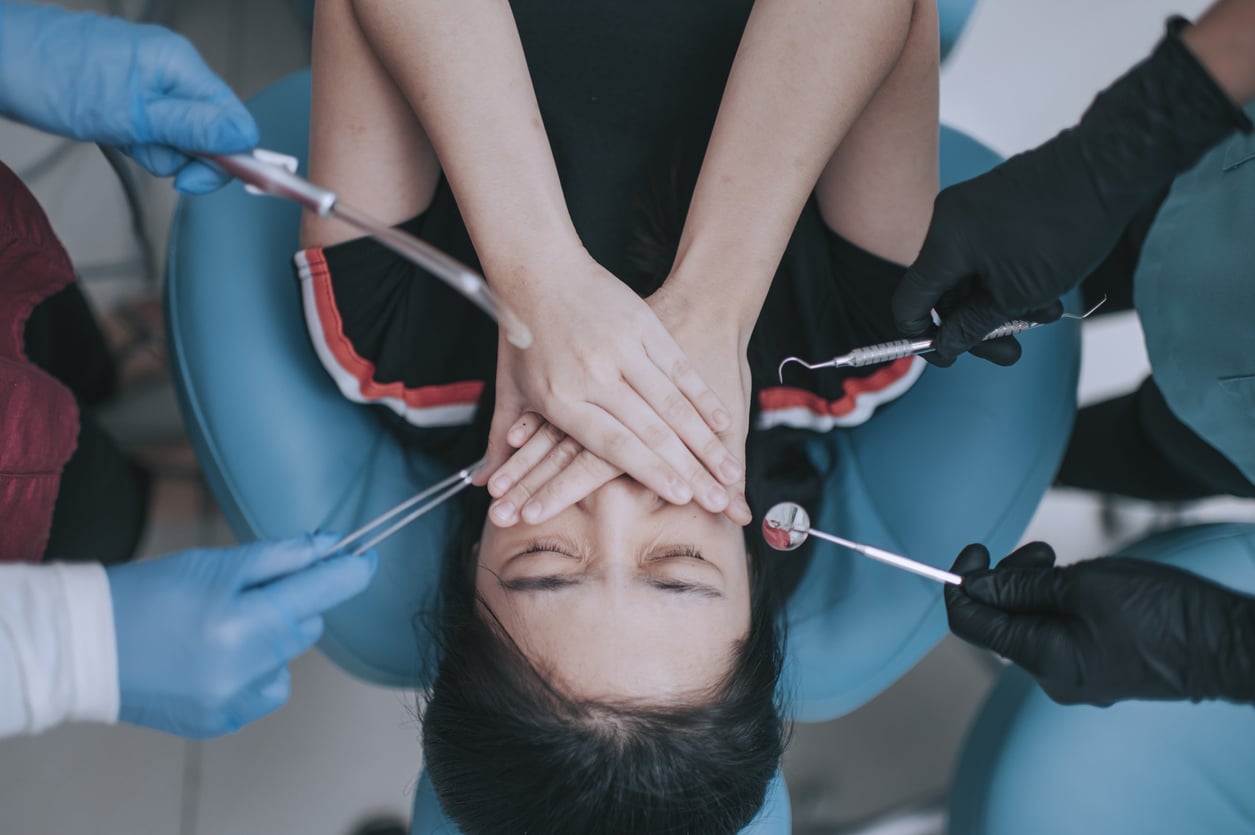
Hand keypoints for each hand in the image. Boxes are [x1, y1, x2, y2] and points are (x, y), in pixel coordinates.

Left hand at [0, 2, 257, 193]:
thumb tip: (244, 140)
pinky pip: (155, 127)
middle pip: (211, 131)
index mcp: (181, 65)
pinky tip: (114, 131)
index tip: (194, 178)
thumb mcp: (131, 115)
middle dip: (182, 153)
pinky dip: (138, 139)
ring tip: (120, 134)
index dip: (226, 158)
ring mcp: (152, 79)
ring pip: (180, 135)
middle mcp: (173, 67)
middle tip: (146, 149)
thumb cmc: (51, 76)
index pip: (236, 122)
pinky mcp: (133, 91)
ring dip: (154, 148)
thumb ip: (193, 129)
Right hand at [106, 534, 376, 737]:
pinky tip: (214, 657)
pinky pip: (263, 689)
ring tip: (220, 627)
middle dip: (291, 602)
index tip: (365, 557)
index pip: (322, 592)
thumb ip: (280, 556)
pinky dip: (253, 670)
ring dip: (271, 639)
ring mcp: (235, 701)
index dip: (350, 571)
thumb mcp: (215, 563)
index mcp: (246, 622)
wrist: (84, 647)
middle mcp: (247, 668)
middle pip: (306, 625)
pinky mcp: (222, 721)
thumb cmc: (146, 595)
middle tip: (247, 589)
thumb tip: (330, 546)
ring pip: (287, 659)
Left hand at [480, 251, 742, 515]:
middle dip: (690, 470)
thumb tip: (482, 486)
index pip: (612, 445)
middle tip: (719, 499)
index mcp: (561, 397)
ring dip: (706, 441)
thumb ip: (500, 442)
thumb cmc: (523, 336)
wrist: (538, 269)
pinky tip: (724, 423)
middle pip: (651, 431)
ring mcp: (621, 348)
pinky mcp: (643, 325)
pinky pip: (680, 368)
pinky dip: (704, 398)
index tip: (682, 497)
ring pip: (672, 403)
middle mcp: (594, 375)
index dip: (651, 472)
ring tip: (730, 471)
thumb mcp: (509, 391)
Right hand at [893, 17, 1249, 364]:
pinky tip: (1045, 292)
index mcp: (944, 244)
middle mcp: (948, 221)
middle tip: (1008, 352)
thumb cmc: (1064, 230)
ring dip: (1001, 304)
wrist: (1107, 168)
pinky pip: (986, 252)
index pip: (909, 302)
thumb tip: (947, 344)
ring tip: (1044, 316)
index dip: (923, 337)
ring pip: (971, 274)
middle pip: (944, 291)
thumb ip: (973, 325)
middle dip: (976, 326)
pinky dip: (1008, 278)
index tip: (949, 357)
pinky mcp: (993, 202)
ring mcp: (970, 208)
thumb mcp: (1017, 295)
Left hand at [945, 542, 1254, 706]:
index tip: (974, 549)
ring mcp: (1077, 675)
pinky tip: (1088, 586)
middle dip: (1008, 578)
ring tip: (1070, 564)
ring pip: (1030, 623)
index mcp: (1045, 660)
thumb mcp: (1084, 584)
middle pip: (1000, 620)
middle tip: (1043, 551)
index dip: (962, 582)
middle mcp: (1054, 677)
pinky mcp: (1097, 666)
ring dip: (1035, 587)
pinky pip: (1058, 631)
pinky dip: (1059, 603)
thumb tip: (973, 584)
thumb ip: (1021, 585)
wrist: (1231, 644)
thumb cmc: (1167, 613)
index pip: (971, 623)